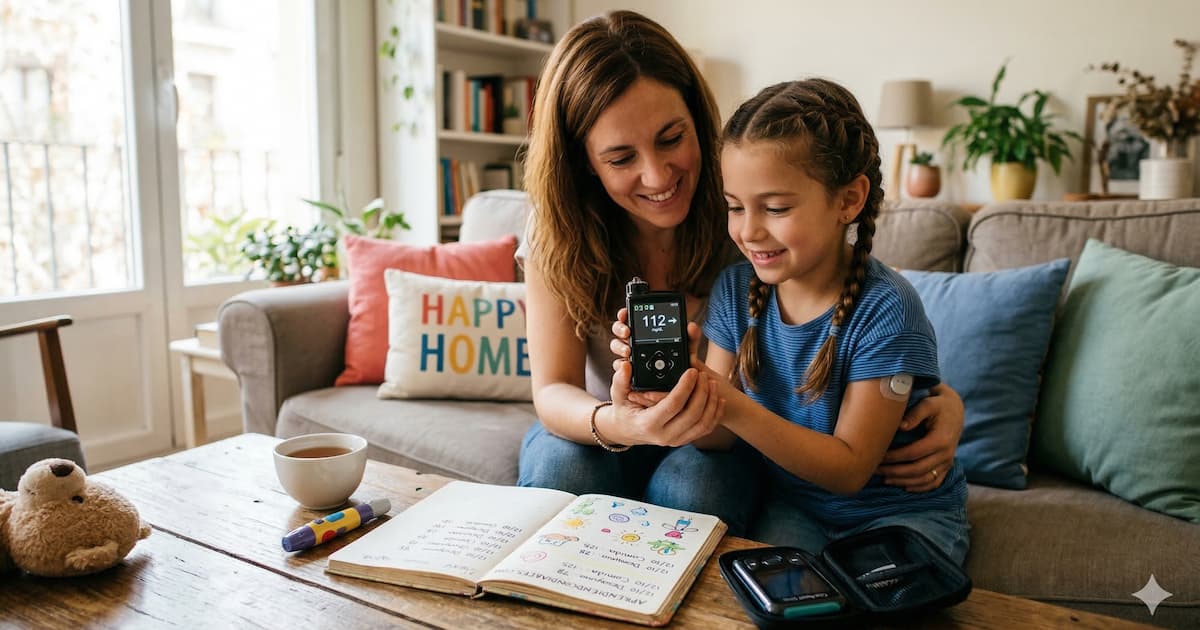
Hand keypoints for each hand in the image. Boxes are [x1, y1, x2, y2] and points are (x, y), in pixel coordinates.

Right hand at [608, 313, 722, 446]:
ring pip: (702, 424)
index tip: (692, 371)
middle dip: (702, 393)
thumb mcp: (617, 395)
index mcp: (648, 424)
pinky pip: (705, 429)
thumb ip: (620, 380)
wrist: (627, 431)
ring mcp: (675, 440)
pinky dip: (715, 414)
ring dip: (711, 403)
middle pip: (692, 414)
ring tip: (713, 384)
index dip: (685, 387)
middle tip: (704, 375)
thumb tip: (626, 366)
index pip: (673, 405)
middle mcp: (663, 436)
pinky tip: (718, 399)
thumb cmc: (623, 410)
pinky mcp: (684, 440)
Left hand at [876, 383, 963, 492]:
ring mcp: (948, 462)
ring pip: (925, 480)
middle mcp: (946, 454)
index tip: (878, 456)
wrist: (956, 410)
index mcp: (941, 440)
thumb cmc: (938, 404)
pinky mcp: (947, 466)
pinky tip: (904, 487)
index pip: (913, 453)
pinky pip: (934, 482)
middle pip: (917, 470)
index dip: (894, 457)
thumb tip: (900, 426)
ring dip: (904, 481)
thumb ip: (915, 414)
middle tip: (875, 470)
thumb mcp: (928, 403)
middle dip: (895, 472)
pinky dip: (919, 487)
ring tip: (885, 479)